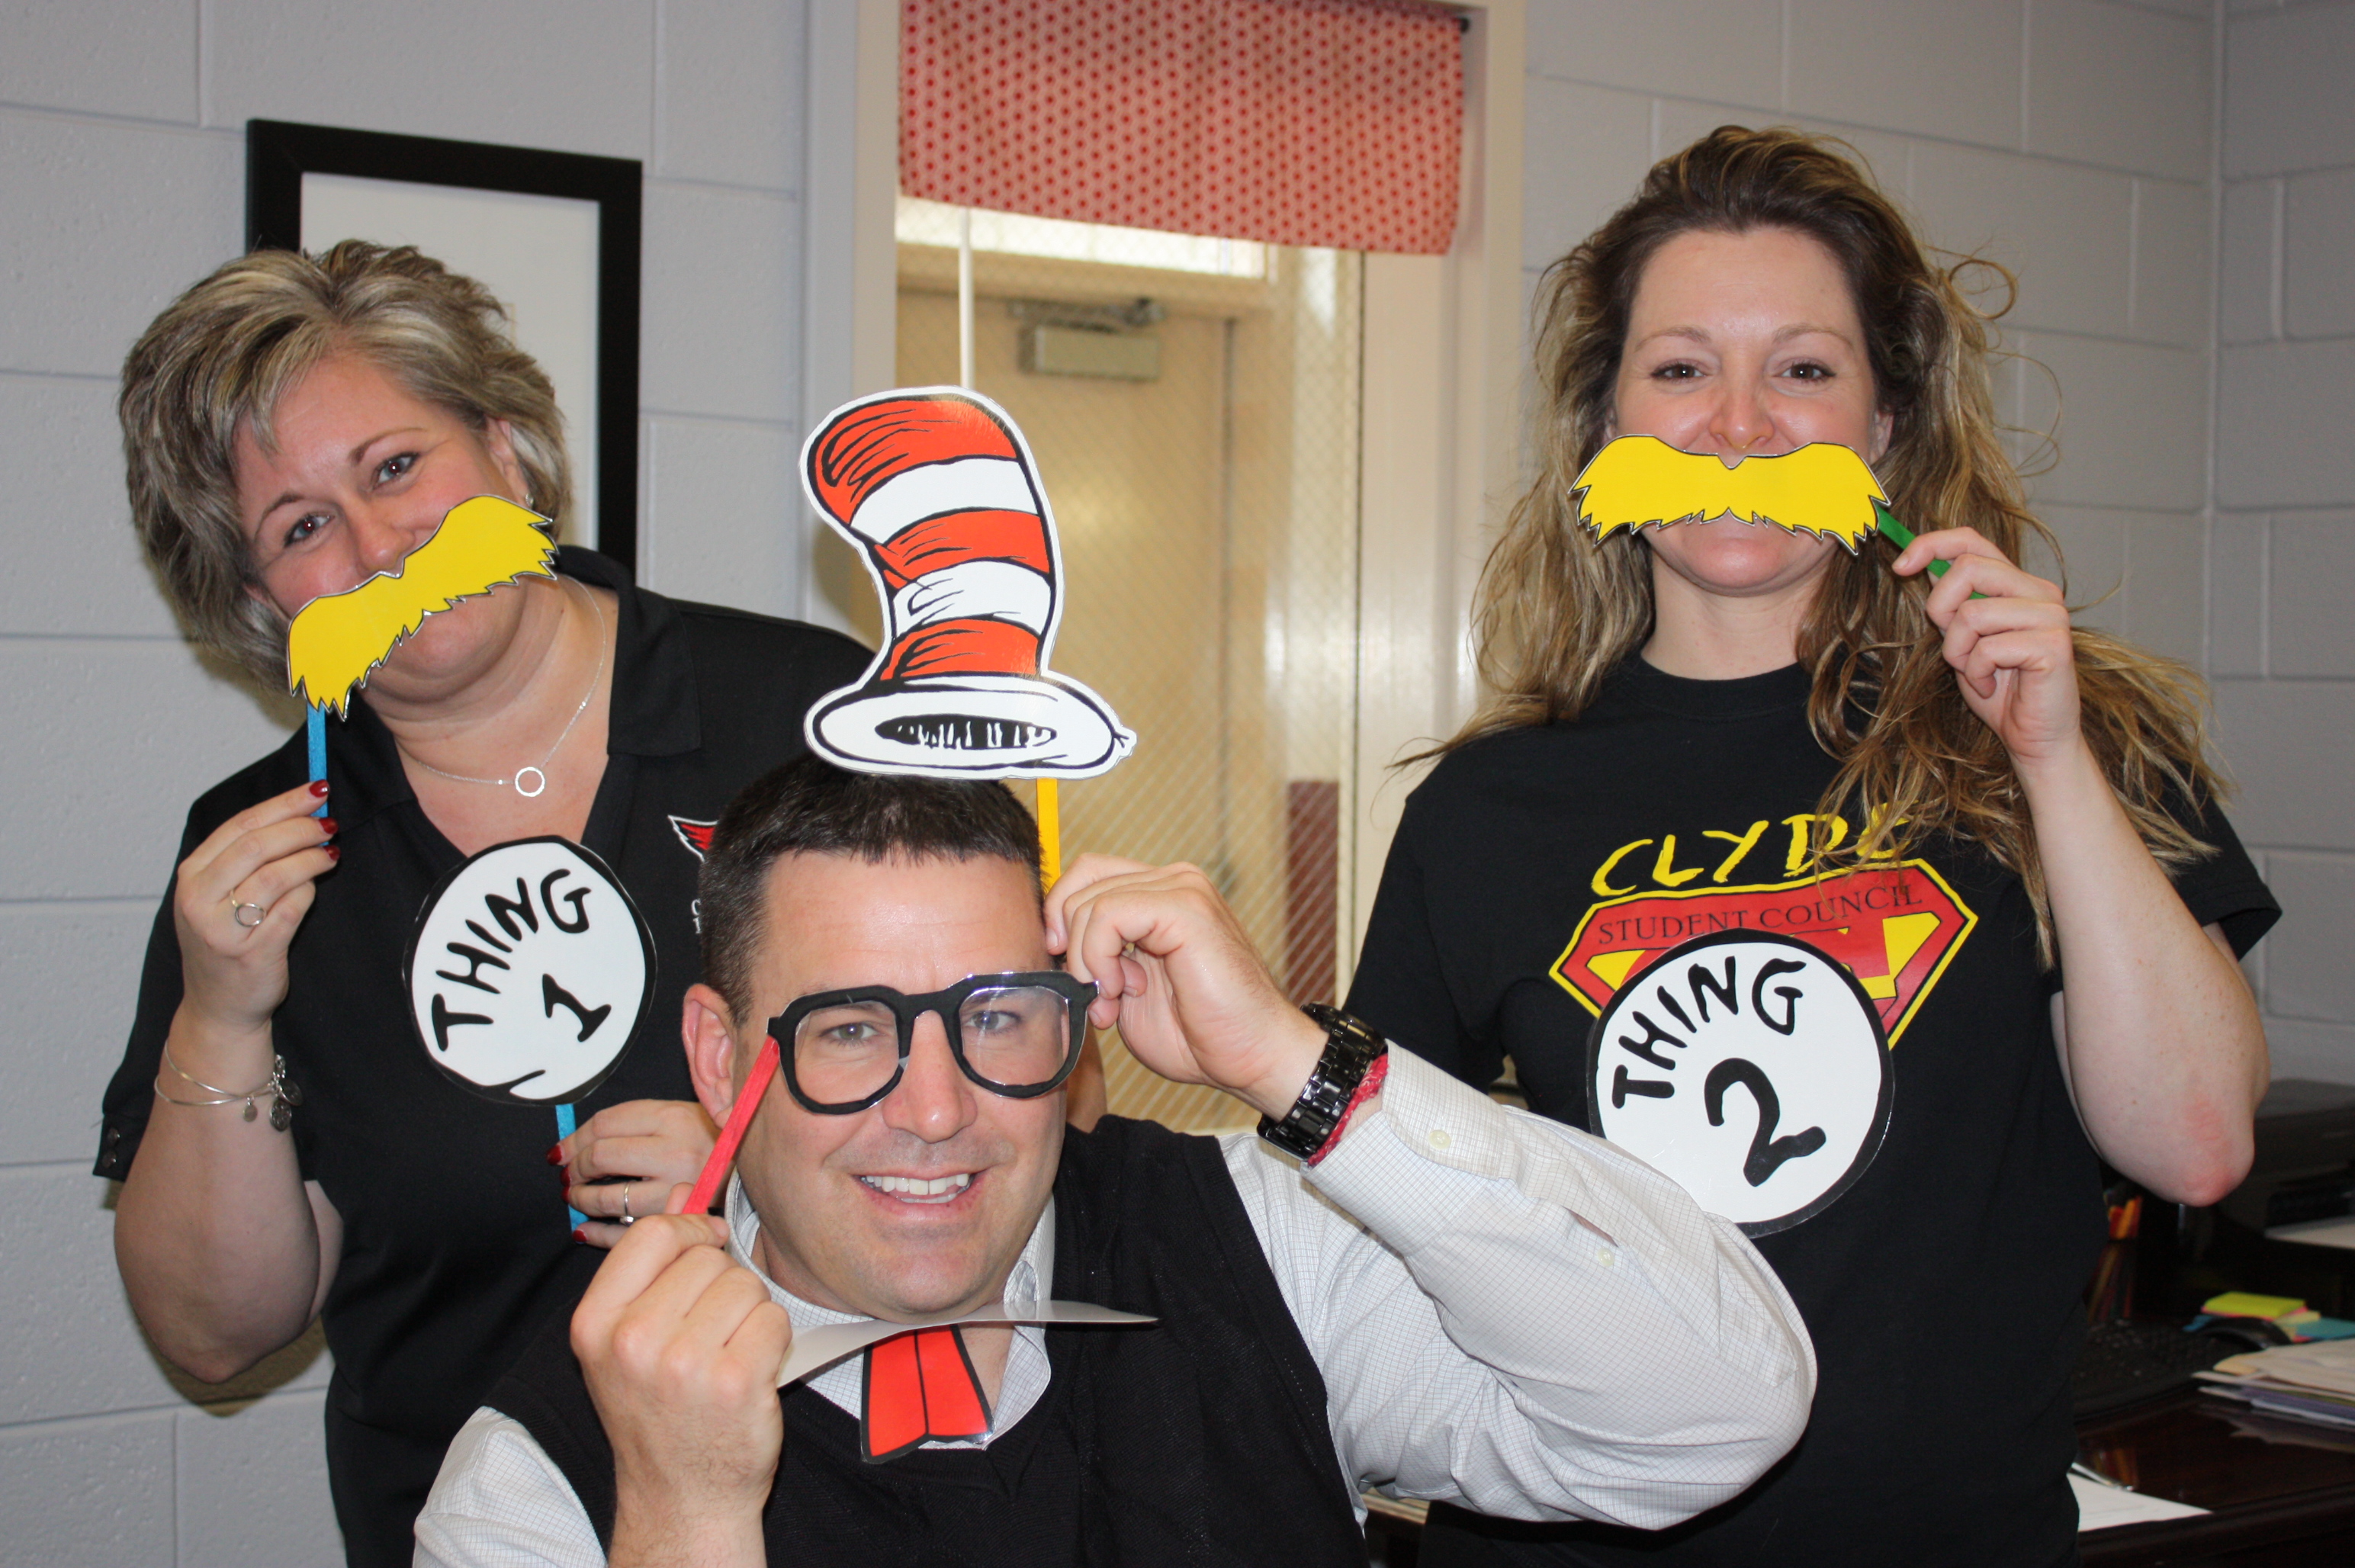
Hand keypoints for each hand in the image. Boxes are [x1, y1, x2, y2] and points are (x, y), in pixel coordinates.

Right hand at [172, 781, 339, 1036]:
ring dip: (311, 858)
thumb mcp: (219, 894)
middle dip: (300, 828)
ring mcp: (223, 928)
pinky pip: (291, 909)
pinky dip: (308, 893)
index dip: (283, 804)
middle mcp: (199, 900)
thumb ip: (248, 856)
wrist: (218, 1005)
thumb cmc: (226, 941)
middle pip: (257, 846)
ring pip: (276, 875)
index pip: (240, 825)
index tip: (316, 791)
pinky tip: (315, 887)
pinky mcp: (252, 952)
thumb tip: (303, 813)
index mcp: (192, 876)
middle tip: (328, 823)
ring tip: (330, 852)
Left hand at [560, 1100, 721, 1248]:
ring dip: (581, 1200)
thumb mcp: (674, 1112)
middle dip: (574, 1169)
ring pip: (610, 1198)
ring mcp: (678, 1189)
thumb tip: (573, 1144)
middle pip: (602, 1157)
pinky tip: (584, 1230)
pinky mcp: (679, 1220)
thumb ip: (628, 1122)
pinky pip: (628, 1232)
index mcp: (671, 1118)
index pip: (604, 1125)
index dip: (573, 1139)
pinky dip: (598, 1234)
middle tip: (567, 1175)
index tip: (561, 1152)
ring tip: (574, 1197)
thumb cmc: (705, 1137)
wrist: (750, 1164)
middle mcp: (675, 1152)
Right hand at [573, 1184, 790, 1557]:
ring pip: (744, 1285)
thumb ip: (651, 1268)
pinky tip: (747, 1373)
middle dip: (721, 1286)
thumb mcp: (627, 1340)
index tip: (703, 1251)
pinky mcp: (735, 1381)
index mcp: (596, 1323)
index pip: (654, 1233)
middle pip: (706, 1259)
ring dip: (748, 1314)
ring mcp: (684, 1363)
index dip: (690, 1232)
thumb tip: (687, 1195)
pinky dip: (771, 1341)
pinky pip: (773, 1319)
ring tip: (725, 1355)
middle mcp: (633, 1341)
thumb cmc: (658, 1415)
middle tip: (708, 1334)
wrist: (681, 1496)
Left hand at [1044, 856, 1325, 1120]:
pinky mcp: (1186, 908)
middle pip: (1081, 880)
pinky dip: (1099, 957)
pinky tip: (1122, 990)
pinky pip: (1109, 914)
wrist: (1253, 1058)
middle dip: (1071, 946)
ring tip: (1113, 1003)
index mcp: (1161, 895)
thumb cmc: (1197, 1034)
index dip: (1060, 918)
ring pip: (1090, 901)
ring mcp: (1183, 889)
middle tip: (1096, 998)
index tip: (1068, 971)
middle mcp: (1174, 881)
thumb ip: (1096, 959)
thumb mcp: (1125, 992)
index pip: (1087, 875)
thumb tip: (1052, 943)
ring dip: (1087, 961)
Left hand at [1893, 527, 2084, 776]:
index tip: (1901, 566)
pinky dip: (1977, 673)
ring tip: (1977, 672)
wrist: (2033, 737)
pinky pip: (1989, 647)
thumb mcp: (1963, 639)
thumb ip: (1953, 603)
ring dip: (1959, 651)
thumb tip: (1924, 562)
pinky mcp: (2054, 644)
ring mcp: (2051, 615)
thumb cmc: (1999, 689)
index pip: (1972, 540)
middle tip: (1953, 647)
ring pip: (1972, 613)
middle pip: (1968, 567)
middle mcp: (2040, 591)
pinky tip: (1993, 687)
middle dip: (1941, 609)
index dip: (1931, 544)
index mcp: (2018, 583)